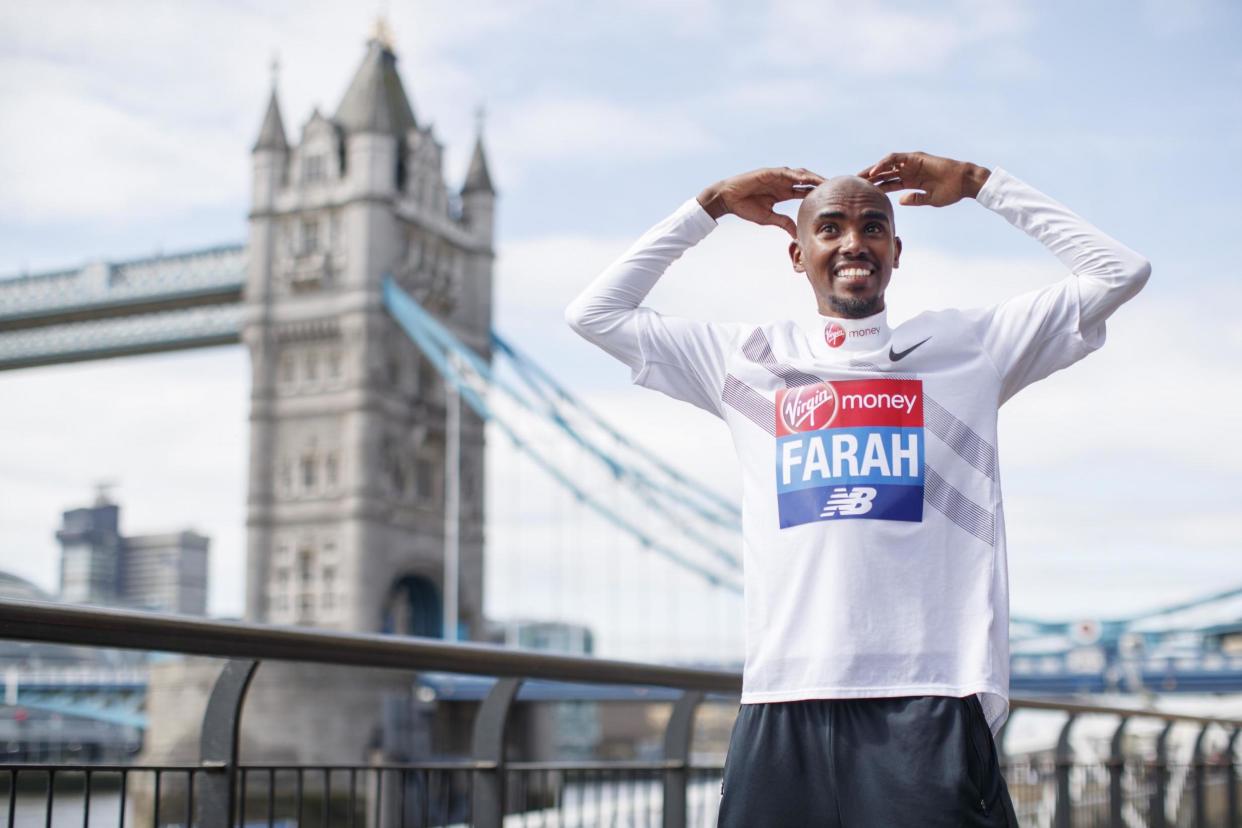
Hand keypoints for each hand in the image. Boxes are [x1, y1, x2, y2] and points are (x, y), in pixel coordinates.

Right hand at [698, 167, 824, 236]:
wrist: (728, 199)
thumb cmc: (745, 207)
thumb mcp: (769, 218)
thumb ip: (784, 223)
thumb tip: (797, 235)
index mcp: (784, 192)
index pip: (806, 191)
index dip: (819, 194)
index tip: (833, 199)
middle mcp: (784, 183)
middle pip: (807, 181)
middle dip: (821, 184)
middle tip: (837, 189)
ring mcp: (778, 176)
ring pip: (801, 175)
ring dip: (814, 178)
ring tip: (827, 183)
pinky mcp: (770, 172)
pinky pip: (787, 173)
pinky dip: (798, 175)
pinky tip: (808, 179)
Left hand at [858, 152, 990, 207]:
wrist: (963, 182)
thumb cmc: (950, 192)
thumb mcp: (929, 199)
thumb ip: (914, 199)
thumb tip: (900, 201)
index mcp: (911, 181)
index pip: (888, 184)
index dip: (875, 189)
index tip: (862, 196)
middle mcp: (909, 171)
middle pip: (884, 174)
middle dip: (869, 180)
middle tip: (854, 186)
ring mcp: (911, 163)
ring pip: (886, 165)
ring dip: (872, 171)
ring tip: (859, 178)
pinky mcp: (915, 157)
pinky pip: (895, 159)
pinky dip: (883, 164)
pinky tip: (874, 172)